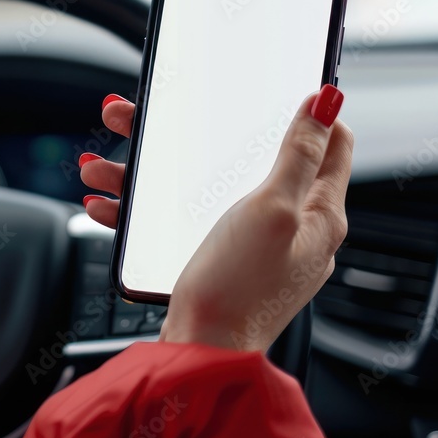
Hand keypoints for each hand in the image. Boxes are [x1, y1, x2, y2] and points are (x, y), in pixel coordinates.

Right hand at [80, 87, 352, 351]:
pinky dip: (144, 208)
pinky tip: (110, 202)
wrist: (199, 353)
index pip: (331, 146)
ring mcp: (252, 244)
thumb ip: (299, 155)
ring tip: (106, 165)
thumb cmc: (239, 290)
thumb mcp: (273, 210)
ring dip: (150, 171)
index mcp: (317, 214)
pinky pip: (179, 219)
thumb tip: (329, 103)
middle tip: (153, 116)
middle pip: (248, 159)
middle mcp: (289, 227)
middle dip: (198, 134)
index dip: (308, 112)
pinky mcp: (217, 260)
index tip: (276, 85)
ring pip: (202, 185)